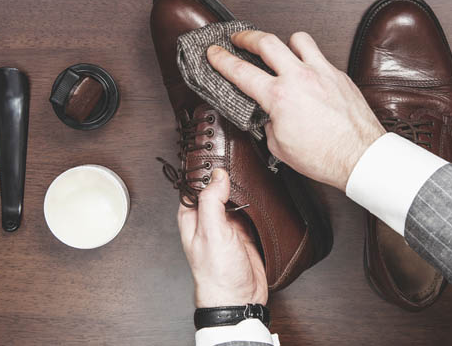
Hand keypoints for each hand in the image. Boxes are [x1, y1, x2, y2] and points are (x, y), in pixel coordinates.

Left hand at [177, 168, 267, 307]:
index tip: (216, 153)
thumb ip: (212, 201)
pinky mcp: (244, 232)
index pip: (194, 185)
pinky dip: (255, 202)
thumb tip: (217, 175)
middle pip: (216, 188)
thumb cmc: (216, 274)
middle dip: (226, 176)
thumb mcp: (211, 233)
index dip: (204, 169)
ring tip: (250, 172)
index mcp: (192, 217)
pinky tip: (260, 193)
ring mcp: (227, 225)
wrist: (239, 298)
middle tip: (237, 158)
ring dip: (242, 188)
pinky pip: (249, 210)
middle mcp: (208, 219)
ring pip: (233, 197)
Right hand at [206, 31, 384, 190]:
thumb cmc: (324, 156)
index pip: (241, 71)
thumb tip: (268, 115)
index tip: (214, 52)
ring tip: (279, 50)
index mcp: (279, 97)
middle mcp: (300, 78)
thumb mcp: (279, 146)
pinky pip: (319, 56)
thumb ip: (268, 124)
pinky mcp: (339, 75)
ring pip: (298, 39)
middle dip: (247, 36)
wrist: (359, 157)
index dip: (222, 59)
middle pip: (266, 41)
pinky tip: (306, 73)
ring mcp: (322, 72)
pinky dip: (308, 60)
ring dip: (283, 42)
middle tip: (239, 38)